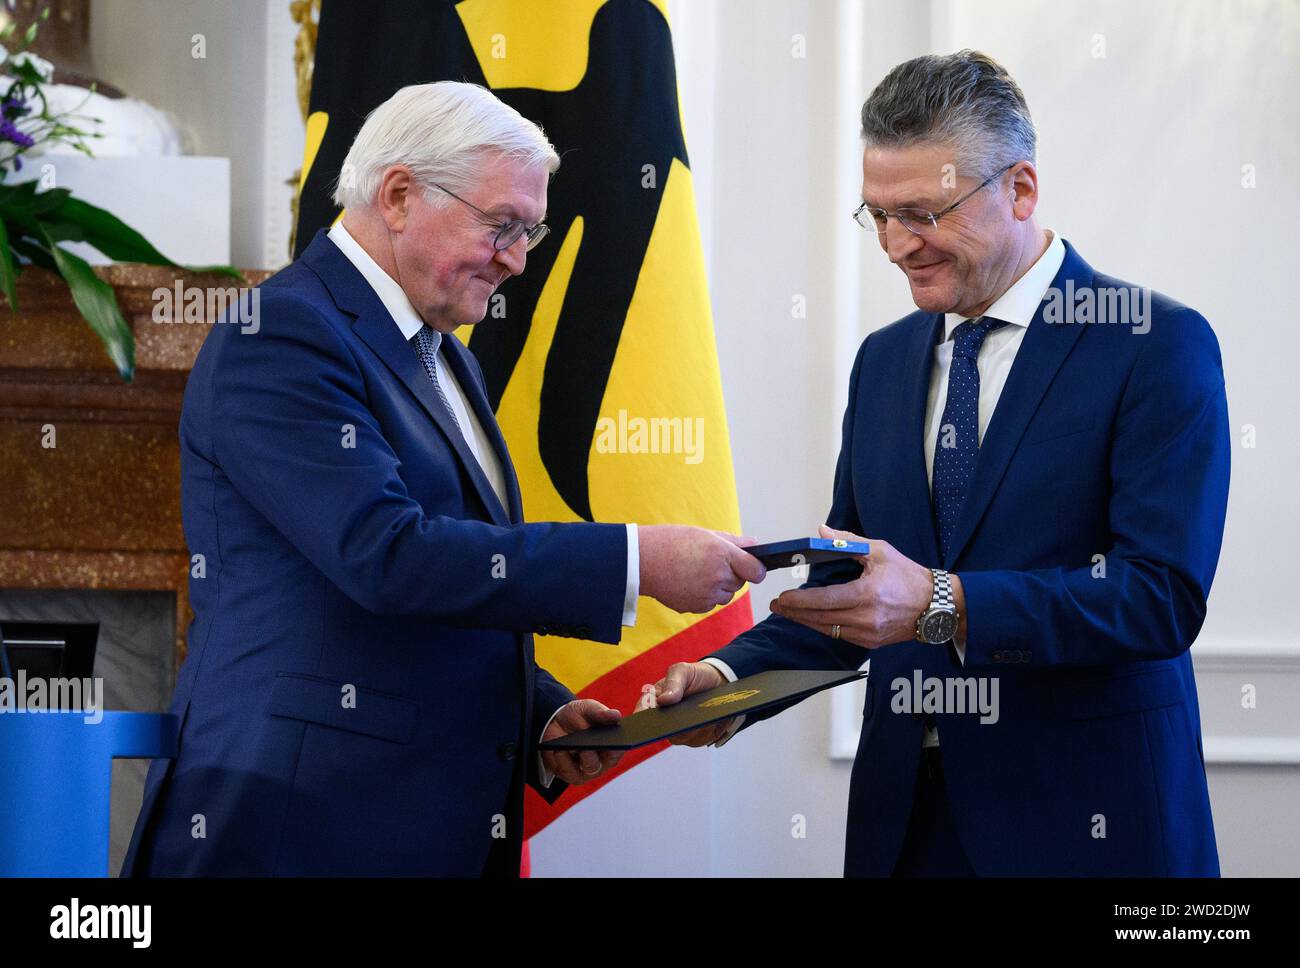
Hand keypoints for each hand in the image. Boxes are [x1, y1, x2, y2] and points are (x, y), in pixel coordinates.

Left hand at [541, 699, 623, 785]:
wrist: (554, 723)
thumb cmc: (578, 717)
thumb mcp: (587, 709)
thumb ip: (600, 711)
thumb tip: (616, 715)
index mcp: (614, 743)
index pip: (624, 745)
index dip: (625, 743)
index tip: (621, 739)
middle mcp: (605, 759)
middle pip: (610, 759)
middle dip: (606, 749)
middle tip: (598, 741)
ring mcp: (589, 769)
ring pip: (591, 766)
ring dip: (585, 755)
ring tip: (577, 745)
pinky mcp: (572, 774)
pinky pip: (570, 771)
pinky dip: (564, 760)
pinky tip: (559, 750)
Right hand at [634, 661, 736, 746]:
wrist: (718, 684)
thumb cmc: (695, 676)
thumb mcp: (684, 671)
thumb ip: (674, 682)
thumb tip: (663, 700)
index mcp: (655, 700)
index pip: (642, 710)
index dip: (642, 717)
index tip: (646, 721)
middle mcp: (664, 719)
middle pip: (662, 730)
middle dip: (674, 727)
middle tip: (685, 722)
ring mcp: (679, 731)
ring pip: (682, 737)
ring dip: (694, 728)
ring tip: (704, 717)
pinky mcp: (694, 738)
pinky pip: (698, 739)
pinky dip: (707, 730)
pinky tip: (713, 721)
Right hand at [638, 525, 766, 613]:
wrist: (642, 561)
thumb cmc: (671, 542)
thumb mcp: (705, 534)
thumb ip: (734, 542)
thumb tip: (756, 544)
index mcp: (722, 554)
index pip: (756, 570)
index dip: (755, 568)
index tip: (751, 567)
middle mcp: (718, 576)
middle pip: (740, 582)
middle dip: (731, 574)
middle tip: (709, 562)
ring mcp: (707, 594)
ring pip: (725, 595)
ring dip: (718, 587)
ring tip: (696, 572)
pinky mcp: (696, 607)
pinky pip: (710, 603)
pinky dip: (704, 596)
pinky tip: (688, 582)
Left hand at [769, 525, 937, 648]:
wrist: (936, 606)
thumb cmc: (910, 577)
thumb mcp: (880, 551)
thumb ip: (848, 543)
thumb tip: (822, 533)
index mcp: (867, 595)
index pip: (825, 601)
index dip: (800, 601)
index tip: (783, 597)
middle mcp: (866, 619)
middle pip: (820, 619)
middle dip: (795, 612)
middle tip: (776, 605)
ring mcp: (869, 634)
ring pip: (827, 630)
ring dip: (805, 621)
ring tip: (788, 612)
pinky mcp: (872, 643)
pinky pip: (840, 636)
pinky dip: (823, 627)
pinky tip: (812, 619)